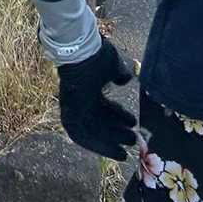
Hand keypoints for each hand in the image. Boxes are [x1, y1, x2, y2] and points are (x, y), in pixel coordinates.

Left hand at [57, 39, 137, 159]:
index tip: (133, 124)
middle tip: (133, 140)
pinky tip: (113, 151)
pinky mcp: (69, 113)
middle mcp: (80, 99)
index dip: (119, 116)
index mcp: (89, 88)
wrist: (80, 51)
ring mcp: (73, 107)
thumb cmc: (96, 55)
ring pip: (92, 131)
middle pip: (99, 121)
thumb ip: (119, 74)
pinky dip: (97, 144)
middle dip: (116, 131)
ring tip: (127, 148)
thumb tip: (125, 79)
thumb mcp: (113, 66)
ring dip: (109, 141)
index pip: (105, 107)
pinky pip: (82, 135)